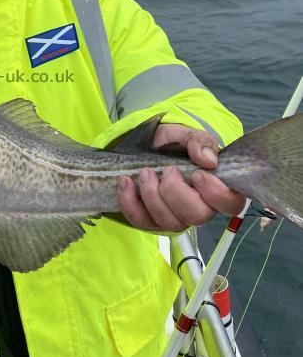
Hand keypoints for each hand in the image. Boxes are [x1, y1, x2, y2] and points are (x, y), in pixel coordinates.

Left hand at [117, 123, 244, 232]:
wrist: (145, 147)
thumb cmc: (172, 144)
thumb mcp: (186, 135)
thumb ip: (200, 142)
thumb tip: (208, 159)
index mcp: (216, 187)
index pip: (231, 203)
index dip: (215, 193)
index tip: (197, 174)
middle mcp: (199, 208)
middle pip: (197, 216)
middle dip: (176, 192)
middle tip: (167, 170)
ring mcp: (175, 218)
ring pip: (169, 222)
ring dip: (152, 195)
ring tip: (145, 172)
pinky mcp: (151, 221)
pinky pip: (141, 221)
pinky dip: (130, 201)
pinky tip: (126, 182)